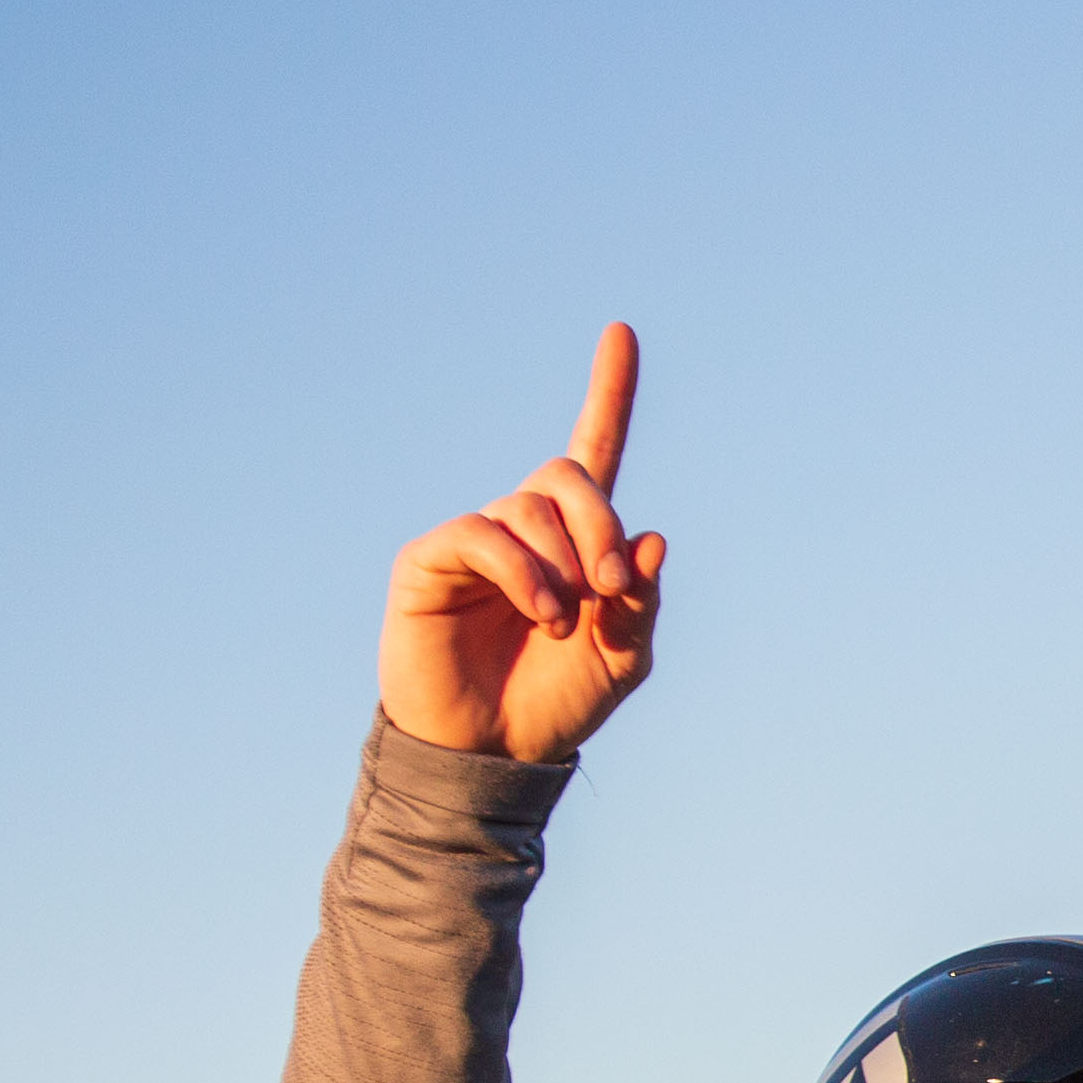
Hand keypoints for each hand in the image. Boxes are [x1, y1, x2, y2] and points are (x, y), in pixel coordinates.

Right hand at [384, 326, 666, 764]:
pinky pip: (483, 534)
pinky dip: (524, 572)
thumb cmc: (557, 699)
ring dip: (561, 566)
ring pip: (529, 508)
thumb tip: (652, 537)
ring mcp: (475, 537)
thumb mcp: (624, 656)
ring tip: (561, 623)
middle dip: (599, 524)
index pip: (596, 449)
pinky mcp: (430, 558)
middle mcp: (524, 525)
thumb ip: (642, 600)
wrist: (496, 750)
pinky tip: (542, 612)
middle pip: (568, 475)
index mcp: (576, 538)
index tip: (622, 332)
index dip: (608, 391)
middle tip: (609, 582)